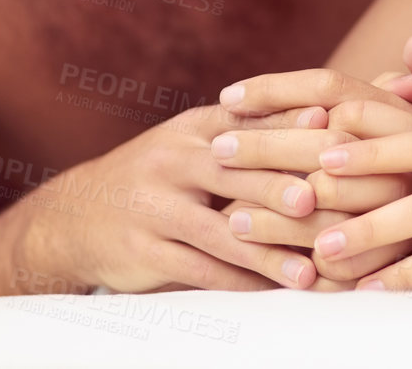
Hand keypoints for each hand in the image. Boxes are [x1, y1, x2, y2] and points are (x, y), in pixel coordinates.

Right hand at [14, 102, 331, 293]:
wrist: (78, 214)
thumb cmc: (159, 177)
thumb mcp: (193, 142)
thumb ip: (248, 133)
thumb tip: (327, 116)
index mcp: (192, 128)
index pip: (244, 120)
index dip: (288, 123)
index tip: (333, 128)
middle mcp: (171, 160)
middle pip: (231, 171)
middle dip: (276, 185)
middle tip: (319, 198)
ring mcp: (153, 206)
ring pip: (216, 231)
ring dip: (265, 253)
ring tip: (307, 271)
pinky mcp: (142, 250)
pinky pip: (196, 269)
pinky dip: (238, 285)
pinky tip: (271, 295)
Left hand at [212, 67, 411, 283]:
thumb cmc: (406, 159)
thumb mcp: (407, 118)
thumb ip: (406, 78)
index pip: (335, 90)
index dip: (275, 90)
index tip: (227, 97)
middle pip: (325, 145)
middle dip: (264, 149)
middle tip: (217, 149)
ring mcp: (408, 216)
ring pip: (326, 201)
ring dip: (273, 211)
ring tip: (229, 213)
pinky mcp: (393, 263)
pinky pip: (336, 261)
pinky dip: (290, 254)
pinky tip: (256, 250)